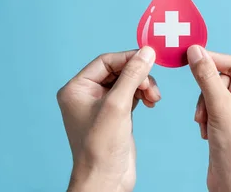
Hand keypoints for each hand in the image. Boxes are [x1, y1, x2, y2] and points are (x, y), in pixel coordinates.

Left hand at [57, 47, 160, 191]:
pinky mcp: (115, 115)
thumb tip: (147, 52)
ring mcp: (101, 106)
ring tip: (154, 98)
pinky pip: (131, 95)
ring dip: (143, 86)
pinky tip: (150, 103)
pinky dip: (143, 95)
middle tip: (152, 87)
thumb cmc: (101, 147)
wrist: (106, 180)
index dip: (129, 58)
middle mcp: (86, 95)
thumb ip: (132, 75)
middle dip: (138, 76)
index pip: (105, 61)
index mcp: (76, 89)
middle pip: (118, 70)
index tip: (150, 58)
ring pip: (127, 82)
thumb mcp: (118, 105)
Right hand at [188, 45, 230, 191]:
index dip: (213, 59)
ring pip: (215, 92)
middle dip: (209, 93)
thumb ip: (207, 76)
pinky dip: (206, 116)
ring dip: (205, 106)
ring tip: (206, 124)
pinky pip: (214, 106)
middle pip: (224, 78)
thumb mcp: (220, 107)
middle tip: (205, 110)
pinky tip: (207, 131)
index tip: (191, 55)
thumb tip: (196, 52)